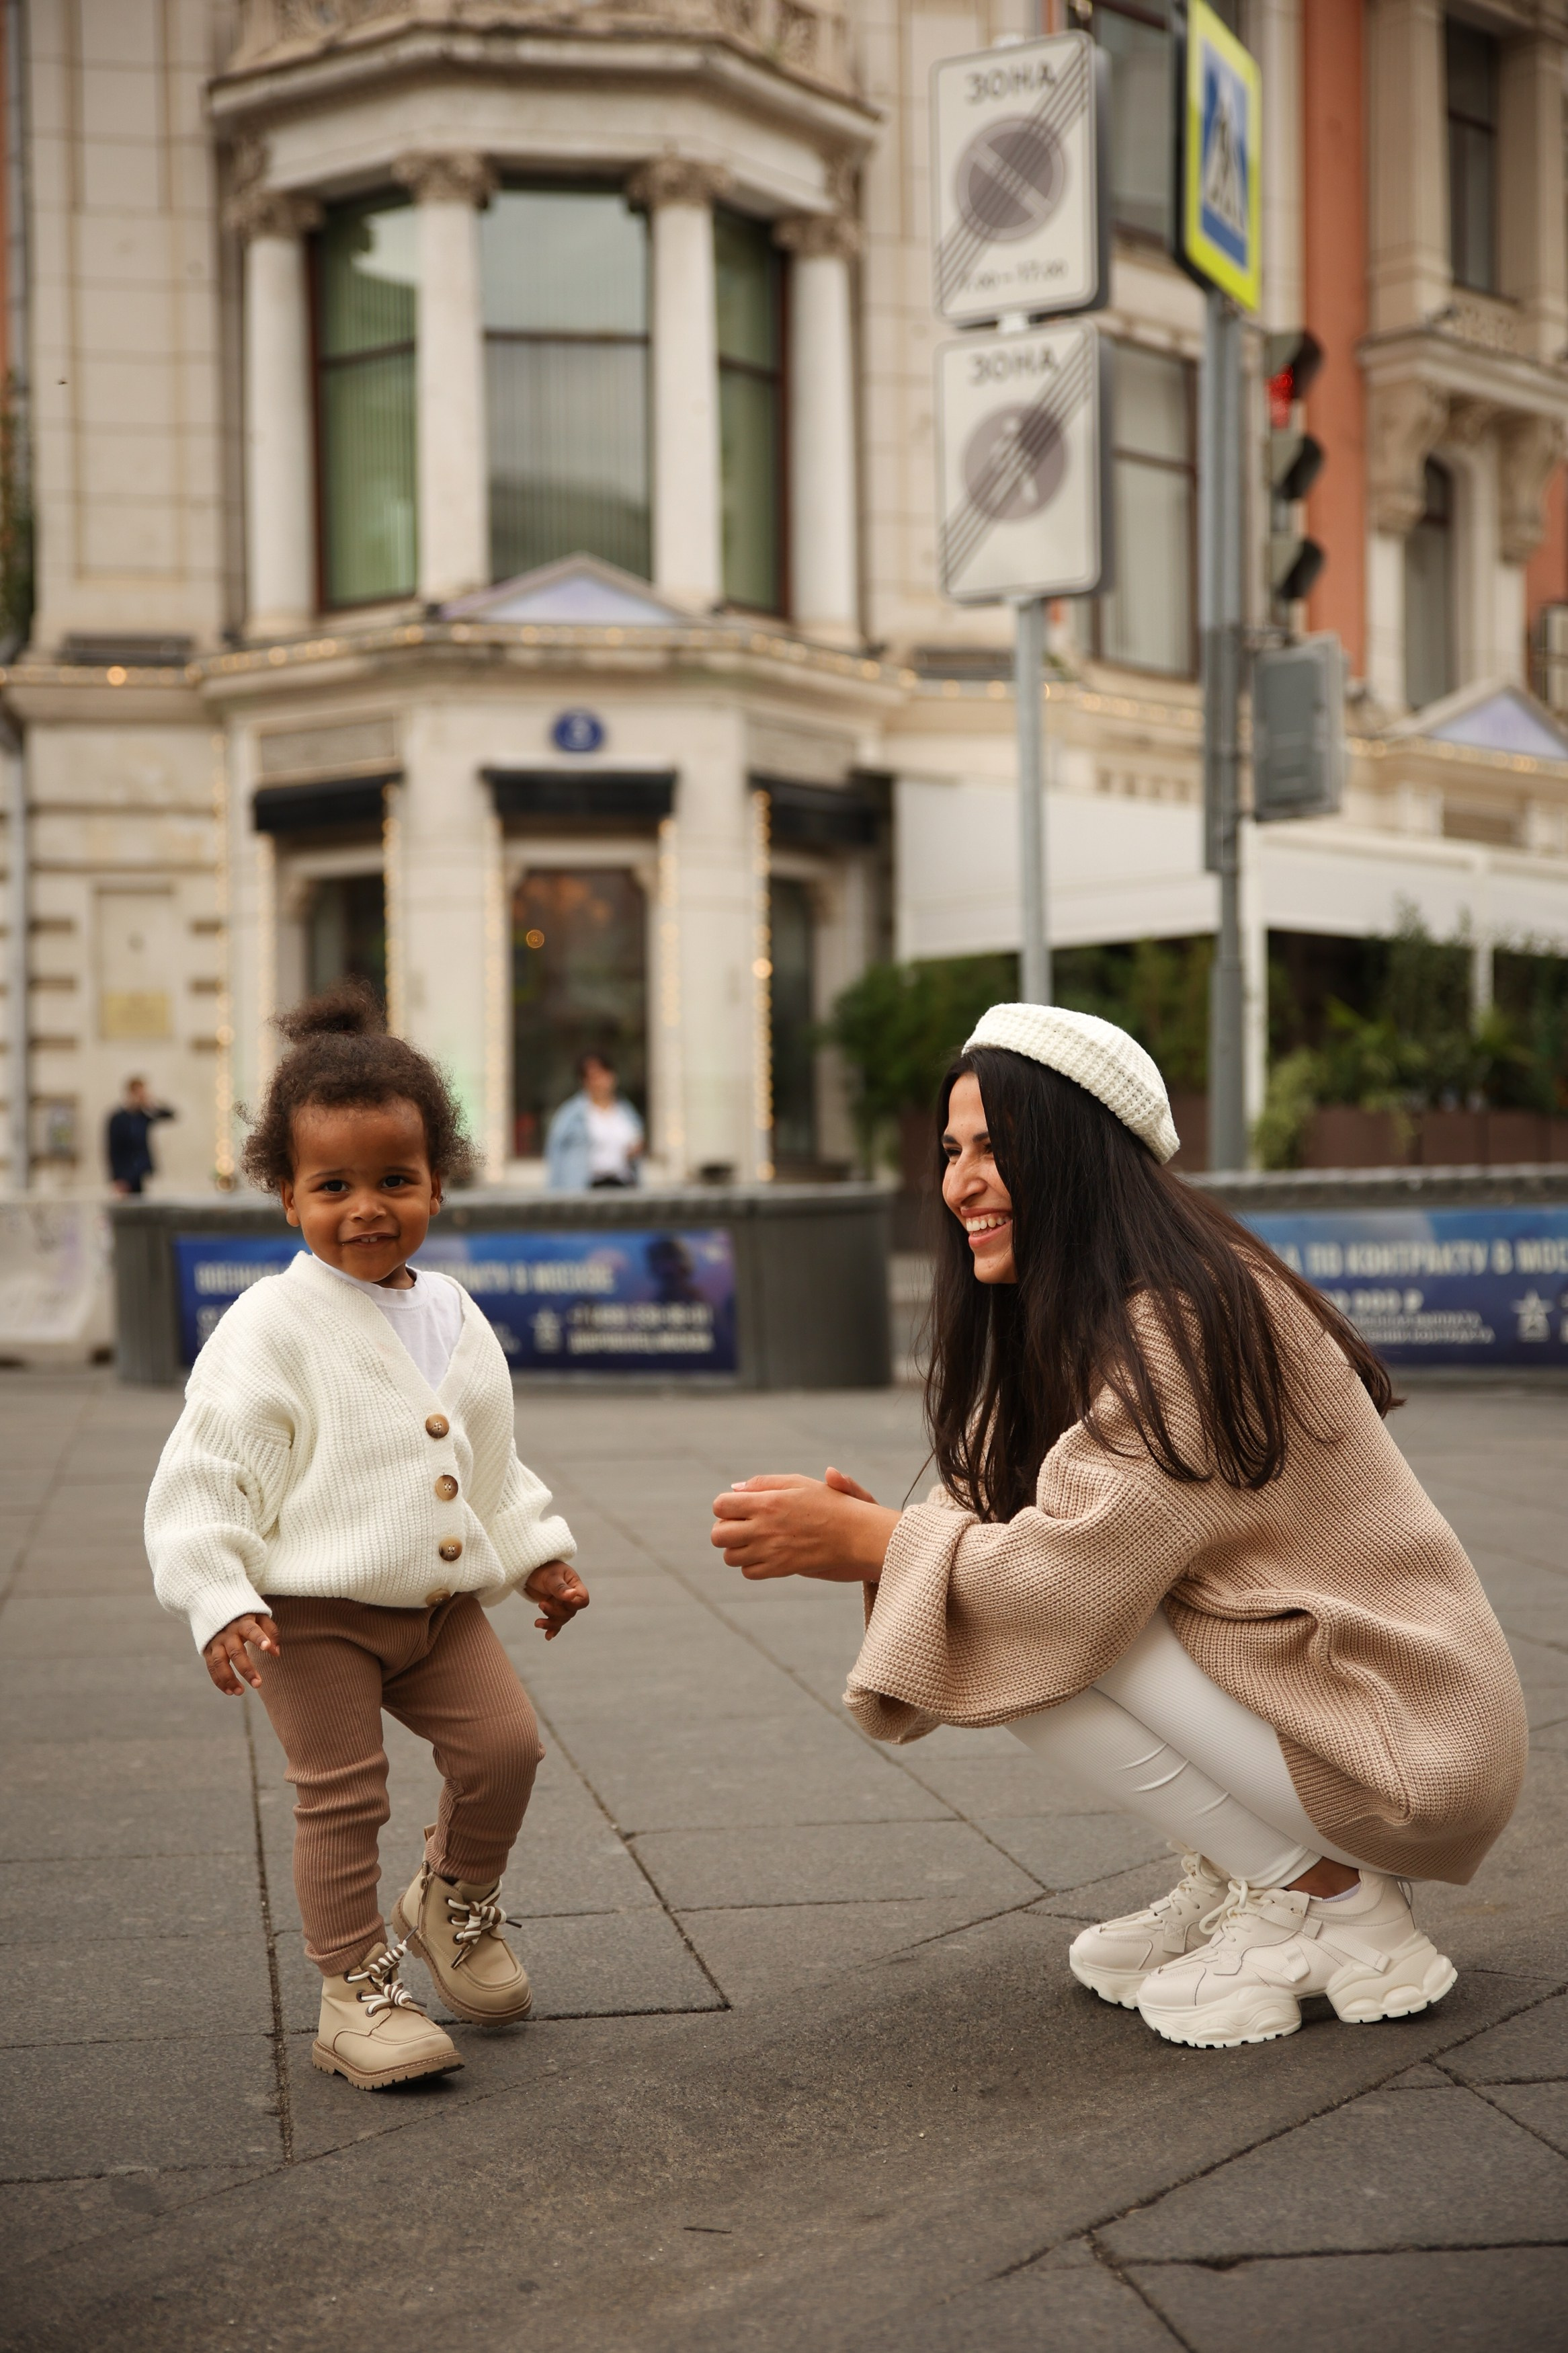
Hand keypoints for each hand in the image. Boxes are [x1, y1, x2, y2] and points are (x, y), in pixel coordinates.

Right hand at [203, 1613, 279, 1695]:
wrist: (214, 1605)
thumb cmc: (245, 1614)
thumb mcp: (259, 1616)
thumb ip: (270, 1632)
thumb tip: (276, 1653)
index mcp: (243, 1622)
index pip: (252, 1630)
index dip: (259, 1638)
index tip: (267, 1647)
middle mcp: (227, 1633)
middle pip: (236, 1652)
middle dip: (247, 1669)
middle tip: (258, 1684)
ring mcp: (216, 1642)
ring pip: (220, 1663)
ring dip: (229, 1679)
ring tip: (241, 1692)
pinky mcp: (207, 1650)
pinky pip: (211, 1668)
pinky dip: (219, 1681)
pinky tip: (230, 1691)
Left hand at [524, 1559, 589, 1639]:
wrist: (529, 1569)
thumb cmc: (542, 1568)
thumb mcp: (551, 1577)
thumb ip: (560, 1588)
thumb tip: (572, 1595)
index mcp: (574, 1585)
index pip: (583, 1600)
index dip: (574, 1604)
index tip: (562, 1600)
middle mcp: (570, 1596)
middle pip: (570, 1612)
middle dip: (556, 1613)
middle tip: (541, 1604)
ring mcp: (561, 1603)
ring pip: (562, 1619)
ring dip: (550, 1623)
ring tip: (537, 1623)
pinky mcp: (552, 1608)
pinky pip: (555, 1622)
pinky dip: (552, 1629)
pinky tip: (547, 1636)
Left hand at [709, 1470, 900, 1583]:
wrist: (857, 1535)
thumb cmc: (831, 1504)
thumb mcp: (799, 1483)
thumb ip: (764, 1483)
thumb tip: (735, 1488)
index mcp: (767, 1502)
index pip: (720, 1505)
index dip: (725, 1506)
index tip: (738, 1507)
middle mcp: (764, 1528)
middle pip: (718, 1535)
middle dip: (724, 1529)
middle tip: (741, 1526)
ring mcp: (770, 1551)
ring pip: (730, 1557)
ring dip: (736, 1549)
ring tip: (753, 1541)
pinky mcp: (780, 1569)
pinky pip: (749, 1572)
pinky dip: (751, 1566)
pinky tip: (765, 1555)